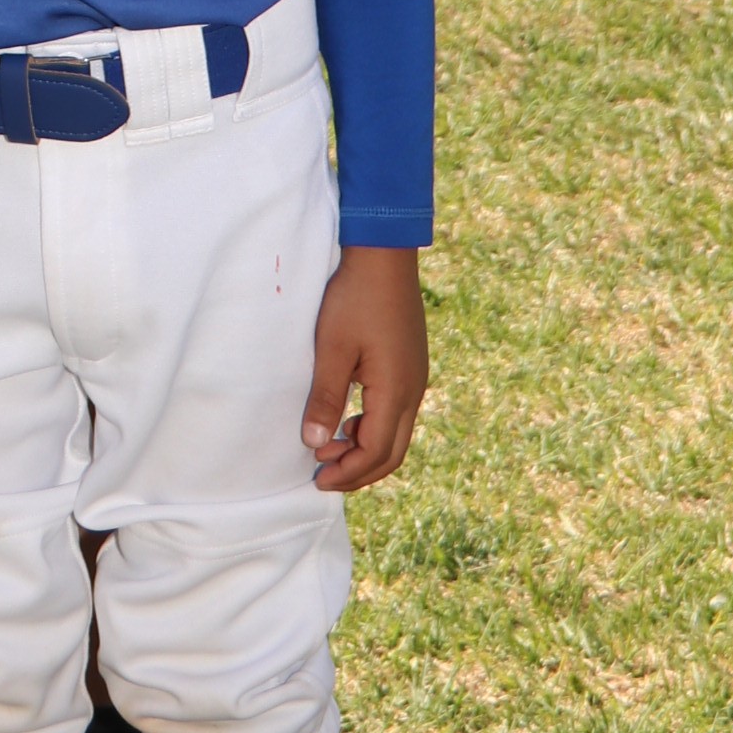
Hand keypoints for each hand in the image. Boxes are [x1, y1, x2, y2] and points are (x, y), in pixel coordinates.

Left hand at [303, 243, 426, 489]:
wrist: (384, 253)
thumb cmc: (355, 297)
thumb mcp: (332, 348)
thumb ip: (326, 399)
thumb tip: (316, 445)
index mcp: (397, 391)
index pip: (375, 452)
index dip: (347, 472)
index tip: (317, 478)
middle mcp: (414, 391)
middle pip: (391, 453)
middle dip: (358, 471)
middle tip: (323, 477)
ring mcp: (416, 378)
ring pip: (396, 434)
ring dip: (365, 450)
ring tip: (330, 450)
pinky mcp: (412, 365)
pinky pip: (398, 413)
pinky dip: (373, 427)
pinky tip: (349, 420)